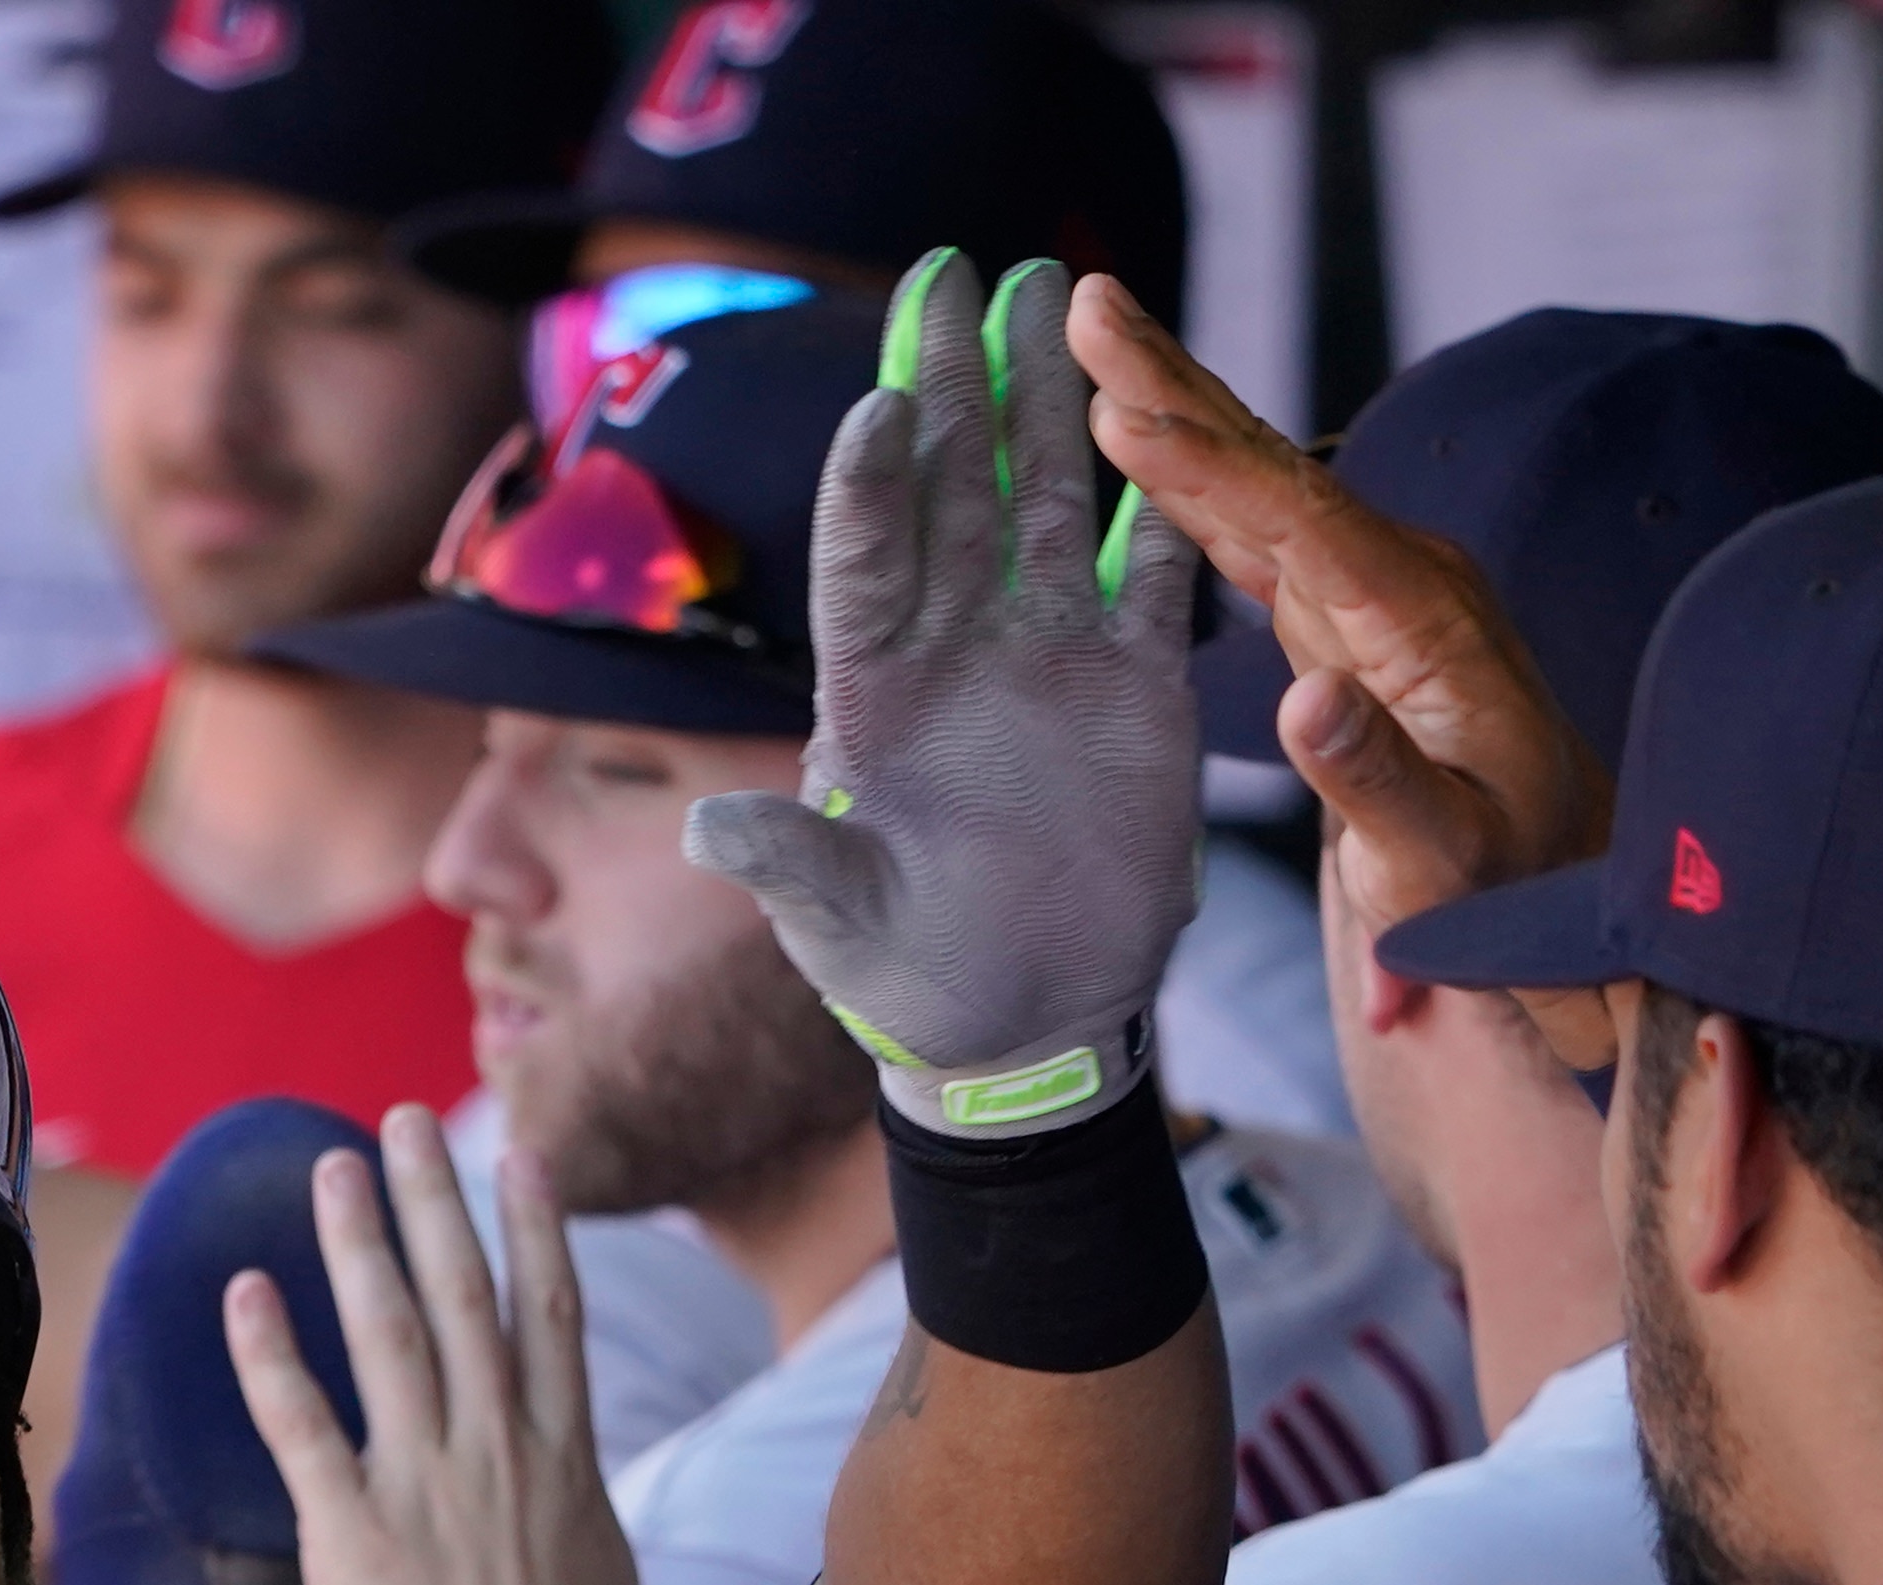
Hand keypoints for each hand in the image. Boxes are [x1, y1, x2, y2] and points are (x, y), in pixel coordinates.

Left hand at [232, 1107, 635, 1584]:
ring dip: (360, 1241)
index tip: (523, 1158)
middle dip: (434, 1200)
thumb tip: (568, 1494)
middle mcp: (497, 1451)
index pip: (549, 1316)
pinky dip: (273, 1354)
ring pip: (390, 1332)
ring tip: (335, 1166)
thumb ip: (572, 1515)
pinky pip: (303, 1424)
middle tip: (402, 1123)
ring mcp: (425, 1485)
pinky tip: (247, 1291)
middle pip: (464, 1295)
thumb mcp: (598, 1580)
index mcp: (562, 1461)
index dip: (534, 1229)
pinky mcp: (354, 1532)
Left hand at [688, 252, 1203, 1136]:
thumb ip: (791, 868)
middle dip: (961, 380)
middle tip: (965, 268)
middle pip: (956, 491)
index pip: (863, 562)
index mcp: (872, 695)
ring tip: (1060, 286)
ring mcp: (1046, 656)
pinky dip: (1167, 500)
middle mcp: (956, 650)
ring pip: (1050, 499)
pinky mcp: (1132, 686)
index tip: (880, 398)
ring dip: (1056, 400)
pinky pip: (1154, 571)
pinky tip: (1174, 412)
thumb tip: (707, 834)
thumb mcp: (837, 929)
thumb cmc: (903, 978)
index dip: (870, 482)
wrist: (1016, 1019)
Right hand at [1069, 274, 1616, 1043]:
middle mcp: (1402, 582)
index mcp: (1425, 626)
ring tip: (1102, 336)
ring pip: (1258, 480)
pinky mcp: (1345, 616)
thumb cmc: (1502, 889)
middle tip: (1094, 304)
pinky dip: (1194, 475)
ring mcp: (1375, 591)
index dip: (1205, 469)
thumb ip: (1379, 784)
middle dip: (1179, 384)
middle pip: (1274, 465)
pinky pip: (1258, 526)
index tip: (1120, 412)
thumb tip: (1306, 703)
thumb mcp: (1445, 863)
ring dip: (1177, 406)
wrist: (1555, 895)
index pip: (1301, 525)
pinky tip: (1146, 437)